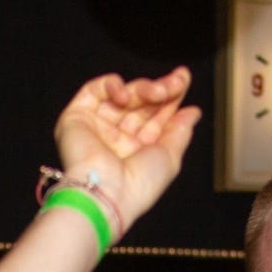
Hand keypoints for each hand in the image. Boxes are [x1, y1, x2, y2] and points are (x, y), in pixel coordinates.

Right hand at [52, 67, 199, 234]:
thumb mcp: (170, 158)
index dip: (170, 97)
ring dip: (143, 88)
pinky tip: (124, 95)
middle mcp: (118, 137)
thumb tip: (193, 112)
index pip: (156, 116)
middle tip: (175, 84)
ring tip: (157, 93)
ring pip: (123, 94)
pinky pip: (95, 90)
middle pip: (141, 102)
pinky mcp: (77, 116)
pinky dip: (112, 85)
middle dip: (160, 89)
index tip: (183, 79)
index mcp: (138, 149)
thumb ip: (180, 132)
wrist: (106, 193)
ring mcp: (98, 125)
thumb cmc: (138, 185)